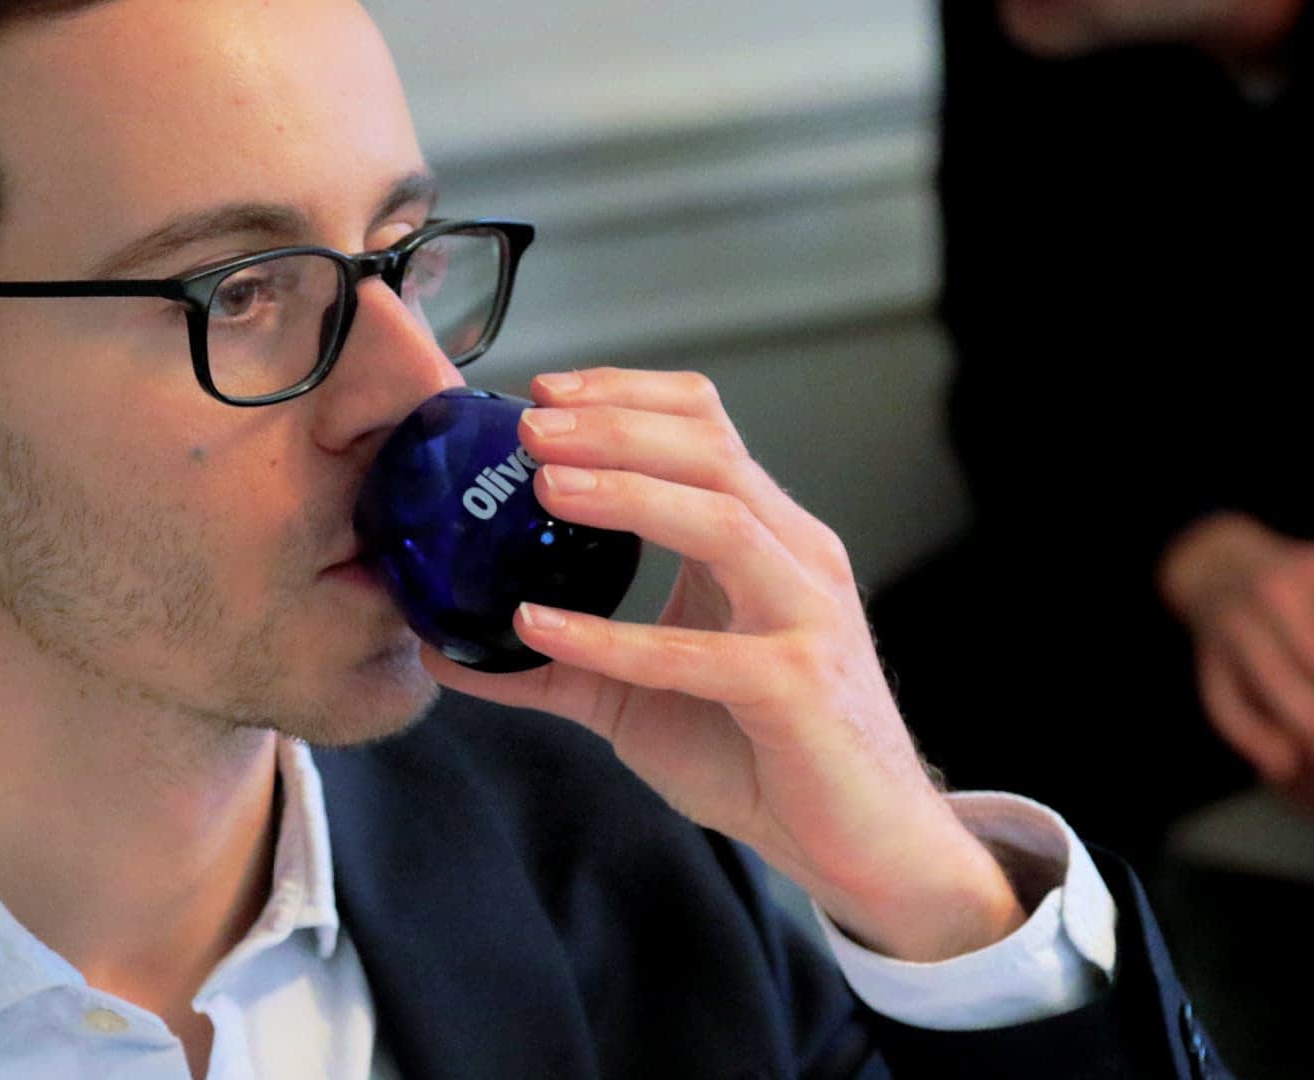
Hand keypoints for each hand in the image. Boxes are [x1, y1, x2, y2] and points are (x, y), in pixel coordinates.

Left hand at [424, 368, 1023, 962]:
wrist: (865, 846)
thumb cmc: (767, 759)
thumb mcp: (640, 695)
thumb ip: (555, 665)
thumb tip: (448, 651)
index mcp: (768, 539)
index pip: (706, 427)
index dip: (626, 395)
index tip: (545, 393)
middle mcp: (796, 559)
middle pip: (710, 451)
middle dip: (614, 427)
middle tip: (530, 427)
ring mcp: (805, 618)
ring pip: (722, 520)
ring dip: (627, 493)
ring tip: (546, 484)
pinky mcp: (798, 689)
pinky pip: (701, 651)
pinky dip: (616, 636)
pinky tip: (542, 628)